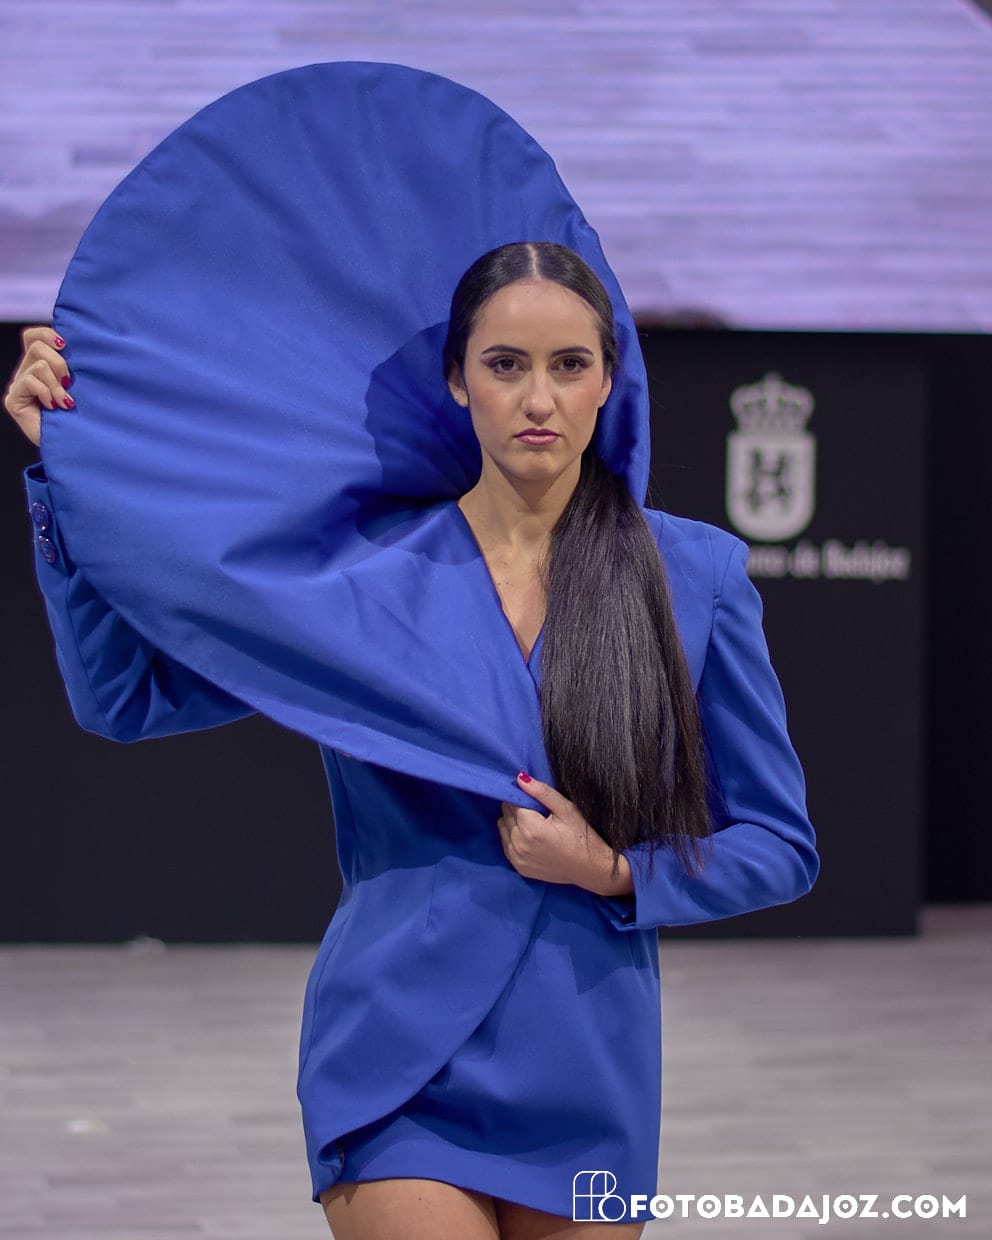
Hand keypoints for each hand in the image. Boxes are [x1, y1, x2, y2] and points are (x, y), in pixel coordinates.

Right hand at [2, 327, 72, 446]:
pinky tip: (54, 408)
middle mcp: (27, 373)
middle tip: (70, 384)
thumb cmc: (84, 416)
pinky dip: (47, 393)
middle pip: (36, 345)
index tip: (66, 346)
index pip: (33, 336)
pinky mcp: (13, 401)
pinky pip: (30, 382)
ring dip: (56, 384)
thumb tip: (86, 345)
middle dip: (59, 362)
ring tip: (65, 402)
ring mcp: (19, 387)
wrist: (76, 447)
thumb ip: (76, 367)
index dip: (47, 334)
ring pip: (38, 365)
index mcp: (41, 365)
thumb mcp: (82, 386)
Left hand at [497, 772, 633, 897]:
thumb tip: (520, 778)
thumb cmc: (582, 835)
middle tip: (537, 811)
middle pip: (506, 814)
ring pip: (503, 828)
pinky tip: (530, 837)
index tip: (534, 799)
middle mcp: (519, 844)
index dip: (522, 796)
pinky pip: (505, 844)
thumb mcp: (566, 809)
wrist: (591, 869)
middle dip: (517, 808)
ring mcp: (517, 858)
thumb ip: (542, 792)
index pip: (511, 801)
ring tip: (534, 824)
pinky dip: (513, 837)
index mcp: (531, 827)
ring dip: (513, 823)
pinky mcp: (519, 868)